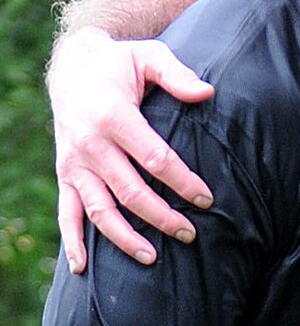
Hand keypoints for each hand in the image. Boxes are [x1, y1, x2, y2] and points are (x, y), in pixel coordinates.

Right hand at [50, 28, 212, 272]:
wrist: (72, 67)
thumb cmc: (119, 64)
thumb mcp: (149, 57)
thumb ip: (178, 75)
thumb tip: (208, 93)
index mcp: (114, 117)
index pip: (154, 158)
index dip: (182, 181)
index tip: (207, 199)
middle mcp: (90, 145)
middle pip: (130, 191)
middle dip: (161, 216)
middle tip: (190, 234)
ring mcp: (75, 164)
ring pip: (99, 209)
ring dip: (124, 237)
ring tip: (153, 258)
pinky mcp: (65, 174)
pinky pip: (66, 213)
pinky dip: (72, 241)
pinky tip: (82, 267)